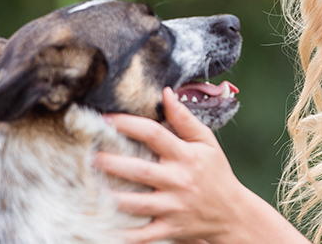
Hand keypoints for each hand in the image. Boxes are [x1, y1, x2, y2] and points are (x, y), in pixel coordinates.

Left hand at [96, 87, 245, 243]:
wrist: (232, 213)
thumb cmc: (216, 173)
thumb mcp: (207, 142)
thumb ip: (185, 119)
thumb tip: (166, 93)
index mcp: (185, 155)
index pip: (153, 134)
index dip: (128, 124)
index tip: (105, 118)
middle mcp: (178, 180)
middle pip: (139, 170)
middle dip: (111, 162)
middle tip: (88, 155)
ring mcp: (173, 206)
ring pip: (137, 203)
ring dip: (112, 197)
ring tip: (89, 187)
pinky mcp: (170, 228)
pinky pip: (144, 234)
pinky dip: (125, 235)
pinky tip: (104, 228)